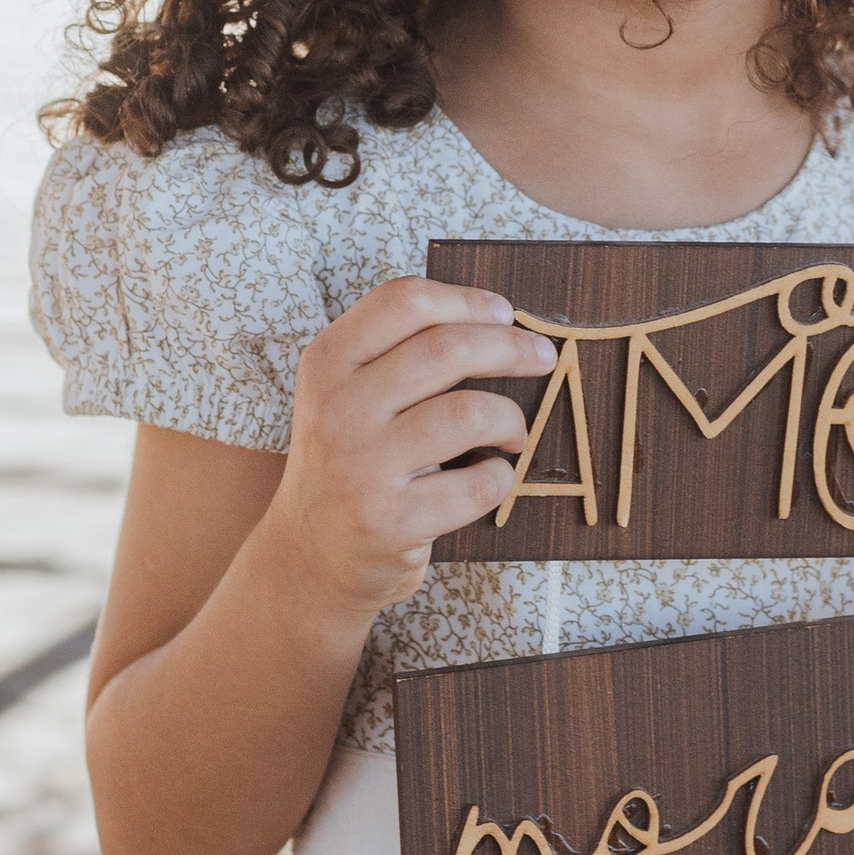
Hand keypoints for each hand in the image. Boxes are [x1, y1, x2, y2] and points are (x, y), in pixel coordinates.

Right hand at [266, 277, 551, 615]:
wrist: (310, 554)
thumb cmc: (352, 459)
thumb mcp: (349, 393)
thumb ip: (400, 352)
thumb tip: (500, 319)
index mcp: (327, 363)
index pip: (404, 302)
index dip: (467, 300)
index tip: (507, 313)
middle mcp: (337, 409)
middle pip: (447, 348)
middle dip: (511, 347)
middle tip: (543, 357)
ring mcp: (361, 468)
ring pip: (470, 413)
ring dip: (511, 419)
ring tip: (511, 433)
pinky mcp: (390, 522)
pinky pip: (478, 484)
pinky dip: (501, 477)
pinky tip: (488, 477)